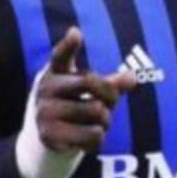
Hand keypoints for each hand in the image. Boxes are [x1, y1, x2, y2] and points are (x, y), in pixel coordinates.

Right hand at [15, 27, 136, 177]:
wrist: (44, 144)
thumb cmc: (73, 109)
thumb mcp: (89, 92)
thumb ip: (110, 84)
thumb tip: (132, 78)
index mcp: (55, 72)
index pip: (62, 55)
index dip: (69, 45)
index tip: (76, 33)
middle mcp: (46, 89)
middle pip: (92, 82)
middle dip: (110, 96)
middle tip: (107, 106)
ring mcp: (45, 112)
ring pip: (97, 112)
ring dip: (105, 122)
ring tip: (93, 124)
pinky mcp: (49, 136)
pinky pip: (93, 136)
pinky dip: (98, 140)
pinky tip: (86, 140)